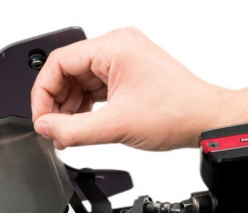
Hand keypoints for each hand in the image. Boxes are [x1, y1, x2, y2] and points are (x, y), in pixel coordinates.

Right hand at [30, 27, 228, 150]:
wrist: (205, 120)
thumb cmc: (176, 113)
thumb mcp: (115, 126)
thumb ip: (72, 130)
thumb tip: (46, 129)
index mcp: (114, 47)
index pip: (59, 62)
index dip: (43, 93)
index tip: (41, 118)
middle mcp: (118, 47)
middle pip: (67, 70)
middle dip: (56, 102)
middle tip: (52, 129)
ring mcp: (123, 59)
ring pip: (79, 80)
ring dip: (69, 106)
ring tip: (67, 132)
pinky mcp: (128, 73)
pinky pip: (94, 86)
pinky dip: (84, 106)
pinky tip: (81, 125)